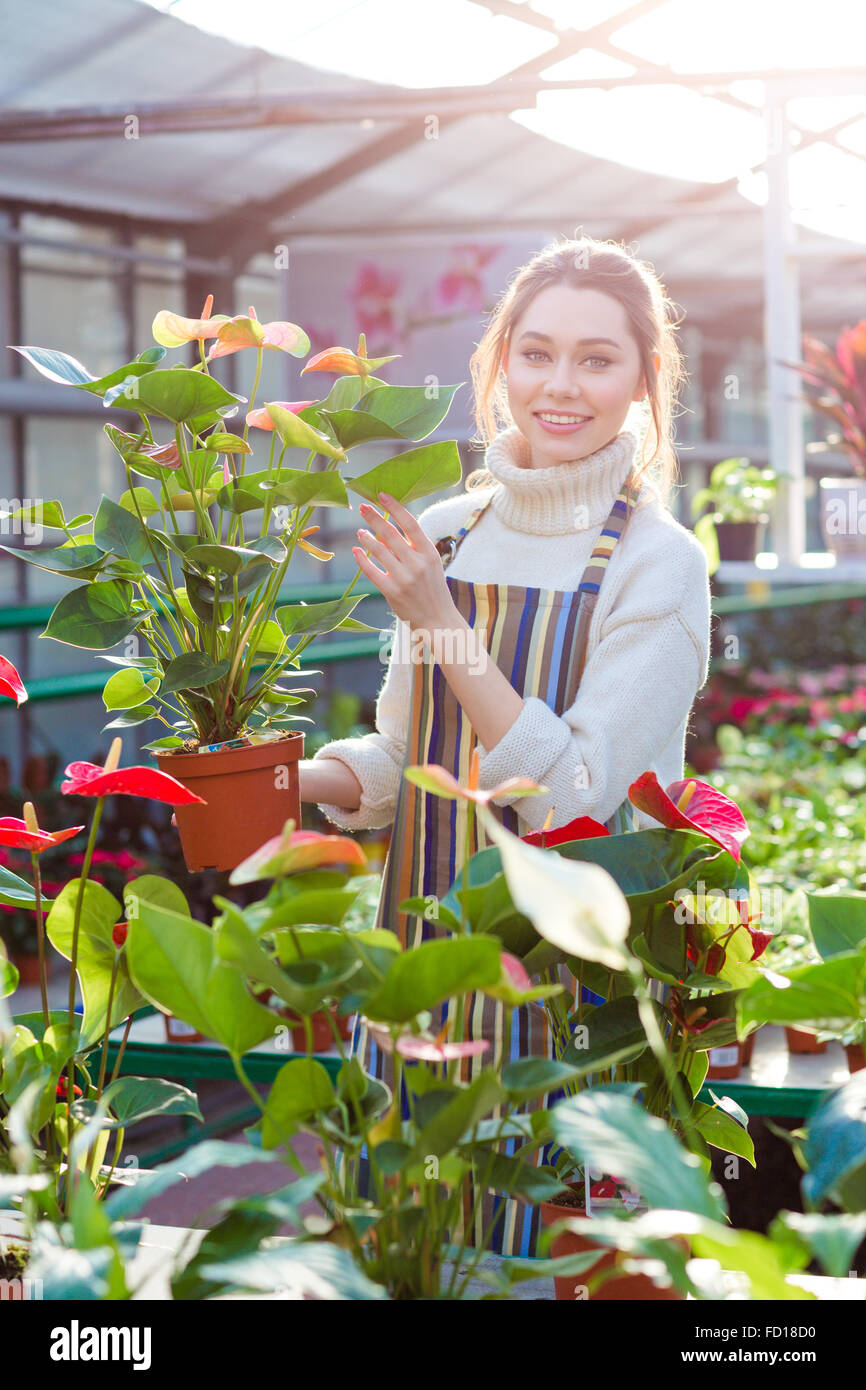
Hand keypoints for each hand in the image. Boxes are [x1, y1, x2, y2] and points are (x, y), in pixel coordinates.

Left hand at [353, 491, 456, 632]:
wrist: (438, 619)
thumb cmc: (432, 588)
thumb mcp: (430, 563)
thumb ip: (412, 546)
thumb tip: (387, 528)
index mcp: (429, 552)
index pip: (410, 523)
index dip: (395, 507)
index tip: (381, 495)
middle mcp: (417, 563)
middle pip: (391, 534)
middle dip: (374, 518)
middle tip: (362, 507)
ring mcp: (404, 578)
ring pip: (379, 550)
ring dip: (367, 538)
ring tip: (360, 531)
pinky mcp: (392, 591)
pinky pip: (371, 571)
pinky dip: (362, 558)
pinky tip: (357, 550)